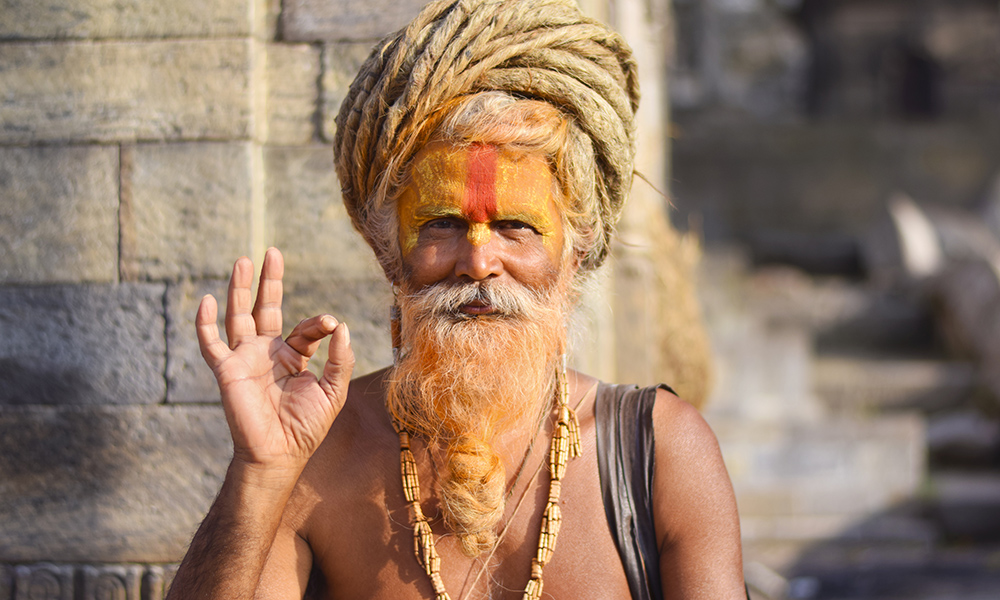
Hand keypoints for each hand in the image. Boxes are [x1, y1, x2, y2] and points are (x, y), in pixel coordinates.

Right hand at [196, 248, 353, 472]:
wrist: (279, 455)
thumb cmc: (306, 428)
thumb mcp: (332, 392)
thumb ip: (340, 360)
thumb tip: (341, 325)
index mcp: (292, 357)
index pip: (304, 329)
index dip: (317, 324)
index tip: (329, 324)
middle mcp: (267, 353)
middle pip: (265, 309)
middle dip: (269, 282)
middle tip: (273, 252)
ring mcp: (245, 360)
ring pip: (238, 317)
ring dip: (239, 289)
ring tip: (244, 260)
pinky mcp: (228, 371)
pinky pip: (211, 344)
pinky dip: (205, 323)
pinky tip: (206, 299)